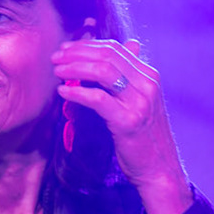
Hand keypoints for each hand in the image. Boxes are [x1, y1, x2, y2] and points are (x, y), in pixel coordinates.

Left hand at [51, 35, 194, 213]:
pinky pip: (98, 99)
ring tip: (57, 71)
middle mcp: (148, 84)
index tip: (66, 49)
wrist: (158, 168)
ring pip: (103, 71)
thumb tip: (131, 45)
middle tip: (55, 58)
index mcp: (150, 76)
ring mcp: (140, 102)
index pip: (115, 49)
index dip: (87, 45)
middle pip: (108, 56)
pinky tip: (63, 92)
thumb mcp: (141, 101)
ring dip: (75, 68)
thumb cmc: (144, 136)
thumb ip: (133, 75)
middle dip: (77, 53)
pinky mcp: (128, 121)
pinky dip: (77, 92)